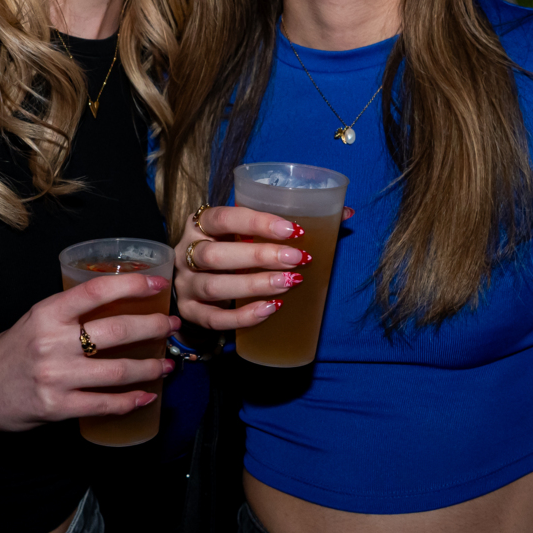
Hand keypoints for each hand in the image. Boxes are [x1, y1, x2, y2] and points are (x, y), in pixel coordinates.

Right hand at [0, 274, 177, 433]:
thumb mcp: (36, 320)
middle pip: (116, 331)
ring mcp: (55, 377)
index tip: (158, 283)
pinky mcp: (56, 407)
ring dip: (150, 367)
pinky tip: (146, 395)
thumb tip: (121, 305)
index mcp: (47, 313)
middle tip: (172, 325)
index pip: (96, 291)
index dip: (132, 285)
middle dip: (153, 327)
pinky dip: (130, 401)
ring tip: (167, 363)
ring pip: (117, 371)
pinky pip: (104, 404)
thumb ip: (71, 313)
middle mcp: (51, 342)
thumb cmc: (11, 352)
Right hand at [173, 204, 315, 332]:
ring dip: (254, 285)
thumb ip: (288, 222)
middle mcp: (186, 252)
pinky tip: (270, 309)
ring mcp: (185, 284)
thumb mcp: (247, 231)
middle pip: (216, 255)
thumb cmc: (231, 247)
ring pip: (215, 286)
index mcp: (199, 224)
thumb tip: (346, 212)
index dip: (256, 222)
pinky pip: (214, 319)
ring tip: (288, 283)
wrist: (195, 279)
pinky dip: (242, 316)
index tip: (293, 230)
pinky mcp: (190, 312)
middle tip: (297, 260)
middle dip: (259, 257)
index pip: (222, 218)